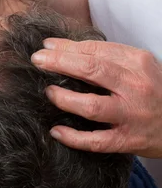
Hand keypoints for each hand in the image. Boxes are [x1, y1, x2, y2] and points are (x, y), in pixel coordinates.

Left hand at [31, 38, 161, 157]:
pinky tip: (56, 130)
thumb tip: (65, 48)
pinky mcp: (128, 140)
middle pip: (92, 70)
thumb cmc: (155, 93)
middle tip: (37, 60)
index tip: (46, 46)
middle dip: (60, 63)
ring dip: (65, 98)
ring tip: (49, 92)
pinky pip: (96, 141)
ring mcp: (132, 115)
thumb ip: (109, 58)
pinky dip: (73, 137)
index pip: (97, 50)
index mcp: (138, 63)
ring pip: (92, 106)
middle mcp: (136, 87)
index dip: (68, 47)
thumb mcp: (139, 68)